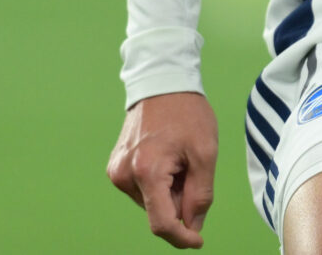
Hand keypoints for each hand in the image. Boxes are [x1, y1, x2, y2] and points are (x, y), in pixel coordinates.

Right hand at [107, 91, 217, 247]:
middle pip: (158, 211)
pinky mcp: (116, 165)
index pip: (162, 224)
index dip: (182, 237)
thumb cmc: (186, 113)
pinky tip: (167, 159)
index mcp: (146, 171)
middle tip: (192, 170)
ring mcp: (117, 170)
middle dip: (179, 202)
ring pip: (151, 201)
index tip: (198, 241)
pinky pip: (142, 188)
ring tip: (179, 160)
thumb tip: (192, 225)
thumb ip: (200, 195)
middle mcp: (125, 174)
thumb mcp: (205, 154)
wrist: (162, 82)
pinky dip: (159, 183)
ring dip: (169, 192)